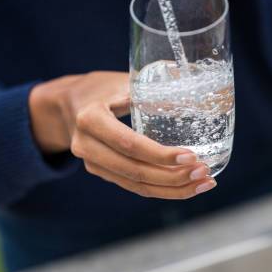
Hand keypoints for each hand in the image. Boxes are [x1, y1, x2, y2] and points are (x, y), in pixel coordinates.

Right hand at [28, 71, 215, 198]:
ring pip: (136, 185)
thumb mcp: (122, 81)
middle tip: (204, 173)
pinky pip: (135, 187)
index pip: (129, 144)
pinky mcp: (102, 173)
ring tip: (204, 183)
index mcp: (90, 119)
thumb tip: (197, 88)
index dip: (160, 154)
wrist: (66, 104)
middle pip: (134, 171)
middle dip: (173, 177)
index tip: (191, 156)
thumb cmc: (102, 87)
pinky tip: (188, 187)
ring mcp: (92, 163)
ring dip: (173, 189)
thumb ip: (153, 87)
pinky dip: (163, 190)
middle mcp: (87, 146)